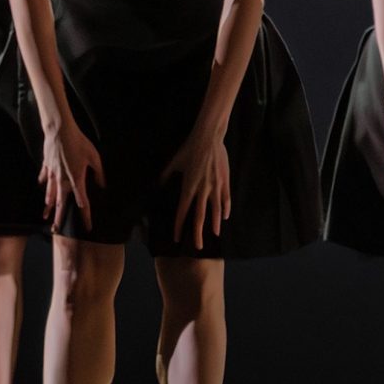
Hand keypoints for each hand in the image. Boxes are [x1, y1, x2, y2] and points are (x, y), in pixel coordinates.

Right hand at [39, 118, 103, 231]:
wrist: (59, 131)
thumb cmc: (79, 143)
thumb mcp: (95, 158)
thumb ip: (99, 173)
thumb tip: (102, 185)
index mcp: (77, 180)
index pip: (83, 203)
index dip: (86, 216)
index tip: (87, 227)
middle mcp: (62, 180)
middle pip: (60, 203)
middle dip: (59, 218)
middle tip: (56, 230)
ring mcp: (52, 174)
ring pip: (50, 194)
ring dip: (48, 206)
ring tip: (45, 216)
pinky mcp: (46, 167)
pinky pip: (44, 179)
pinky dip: (44, 186)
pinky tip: (42, 191)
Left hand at [165, 130, 231, 249]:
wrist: (208, 137)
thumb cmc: (189, 148)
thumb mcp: (174, 162)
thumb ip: (166, 175)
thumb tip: (158, 184)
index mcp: (188, 186)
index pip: (182, 211)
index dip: (178, 226)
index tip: (176, 237)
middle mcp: (202, 189)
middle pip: (199, 216)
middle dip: (197, 233)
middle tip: (196, 246)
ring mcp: (215, 186)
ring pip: (215, 210)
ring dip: (215, 224)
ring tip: (215, 234)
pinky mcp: (224, 180)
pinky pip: (226, 198)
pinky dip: (225, 208)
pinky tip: (225, 216)